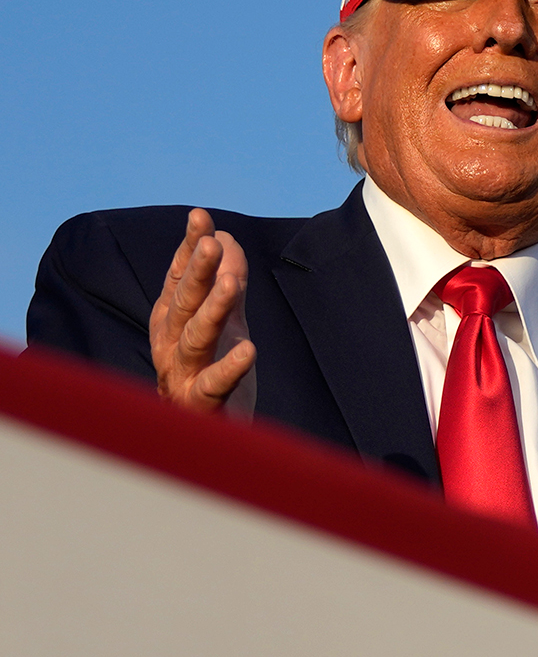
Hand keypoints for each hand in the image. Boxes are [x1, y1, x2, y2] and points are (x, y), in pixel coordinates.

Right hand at [149, 208, 256, 414]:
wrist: (206, 440)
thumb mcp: (223, 323)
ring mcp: (182, 377)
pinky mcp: (201, 407)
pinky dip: (229, 368)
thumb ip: (226, 283)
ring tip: (230, 283)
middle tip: (211, 242)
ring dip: (212, 309)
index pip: (179, 279)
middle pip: (184, 303)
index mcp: (171, 323)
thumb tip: (225, 238)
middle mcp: (169, 346)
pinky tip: (249, 350)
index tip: (200, 217)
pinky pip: (213, 386)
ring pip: (195, 339)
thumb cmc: (211, 375)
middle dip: (196, 272)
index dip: (188, 248)